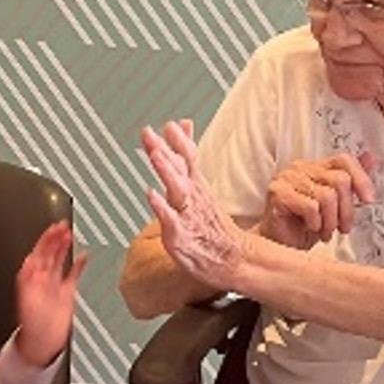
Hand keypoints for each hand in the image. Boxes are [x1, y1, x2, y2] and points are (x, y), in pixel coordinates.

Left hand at [14, 221, 86, 367]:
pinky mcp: (66, 293)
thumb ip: (30, 280)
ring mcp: (54, 285)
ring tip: (70, 234)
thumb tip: (32, 262)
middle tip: (63, 225)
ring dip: (64, 246)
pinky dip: (78, 265)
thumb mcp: (27, 300)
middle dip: (56, 238)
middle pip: (49, 252)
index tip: (54, 227)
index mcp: (31, 278)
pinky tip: (83, 256)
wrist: (41, 344)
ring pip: (60, 259)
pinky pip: (72, 274)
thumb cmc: (32, 326)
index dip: (46, 238)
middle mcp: (42, 279)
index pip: (39, 252)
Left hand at [141, 119, 249, 287]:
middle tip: (152, 135)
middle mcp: (193, 196)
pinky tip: (152, 195)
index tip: (169, 125)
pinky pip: (170, 219)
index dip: (178, 141)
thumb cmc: (210, 223)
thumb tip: (183, 125)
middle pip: (179, 169)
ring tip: (156, 156)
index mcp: (196, 184)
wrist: (232, 258)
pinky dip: (162, 207)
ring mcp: (187, 215)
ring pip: (177, 190)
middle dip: (165, 150)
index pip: (187, 157)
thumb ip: (186, 154)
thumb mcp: (199, 183)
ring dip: (167, 172)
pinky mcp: (181, 235)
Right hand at [256, 152, 377, 249]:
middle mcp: (300, 168)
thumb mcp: (336, 206)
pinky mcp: (277, 193)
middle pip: (340, 180)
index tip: (368, 200)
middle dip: (347, 209)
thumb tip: (373, 159)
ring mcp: (286, 178)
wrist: (280, 246)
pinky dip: (316, 222)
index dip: (361, 179)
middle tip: (343, 227)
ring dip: (331, 221)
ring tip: (326, 231)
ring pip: (327, 196)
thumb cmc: (304, 226)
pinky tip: (311, 228)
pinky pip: (310, 206)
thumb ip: (352, 182)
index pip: (344, 160)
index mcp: (315, 167)